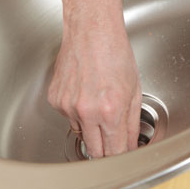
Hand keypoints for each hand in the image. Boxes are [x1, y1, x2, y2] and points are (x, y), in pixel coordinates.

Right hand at [48, 10, 141, 157]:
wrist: (91, 31)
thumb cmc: (115, 54)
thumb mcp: (134, 89)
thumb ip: (132, 122)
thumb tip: (130, 144)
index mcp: (110, 110)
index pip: (114, 152)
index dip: (120, 156)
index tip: (123, 155)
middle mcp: (86, 111)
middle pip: (94, 151)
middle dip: (105, 149)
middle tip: (113, 139)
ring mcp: (67, 106)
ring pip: (80, 133)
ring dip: (91, 127)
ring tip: (99, 102)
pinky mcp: (55, 100)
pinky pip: (68, 117)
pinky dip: (77, 111)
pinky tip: (85, 92)